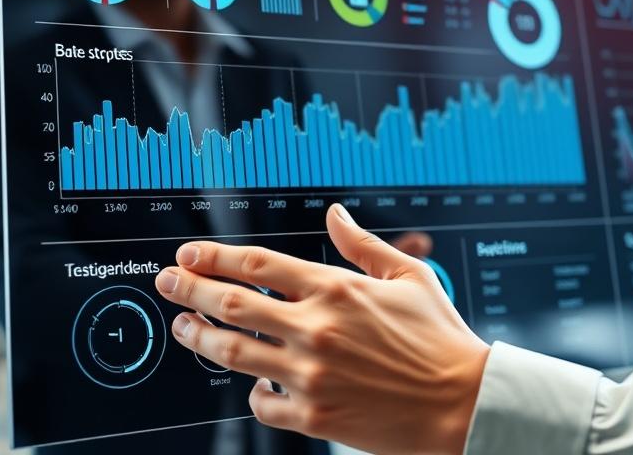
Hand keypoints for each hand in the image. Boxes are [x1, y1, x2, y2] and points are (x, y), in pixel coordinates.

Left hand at [154, 204, 488, 454]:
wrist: (466, 405)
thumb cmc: (441, 338)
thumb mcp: (408, 276)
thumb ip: (362, 244)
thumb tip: (335, 214)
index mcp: (335, 288)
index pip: (256, 265)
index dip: (214, 256)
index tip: (189, 254)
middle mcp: (316, 328)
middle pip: (232, 303)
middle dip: (190, 289)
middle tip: (166, 282)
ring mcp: (311, 375)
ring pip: (234, 352)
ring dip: (201, 337)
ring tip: (184, 327)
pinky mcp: (316, 417)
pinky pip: (263, 403)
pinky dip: (252, 391)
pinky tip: (249, 381)